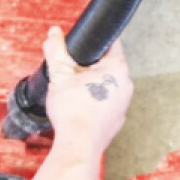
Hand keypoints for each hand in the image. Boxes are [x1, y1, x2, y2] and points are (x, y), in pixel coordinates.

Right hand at [40, 26, 132, 156]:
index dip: (94, 41)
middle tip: (72, 71)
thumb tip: (54, 34)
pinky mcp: (117, 120)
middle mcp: (126, 85)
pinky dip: (94, 104)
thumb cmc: (72, 112)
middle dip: (90, 66)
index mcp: (117, 68)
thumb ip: (57, 51)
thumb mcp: (59, 74)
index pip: (111, 43)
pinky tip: (79, 108)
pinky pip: (106, 105)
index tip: (83, 45)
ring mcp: (123, 105)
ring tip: (74, 92)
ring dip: (92, 85)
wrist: (77, 145)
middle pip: (108, 66)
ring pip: (107, 86)